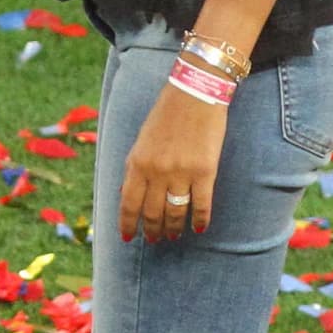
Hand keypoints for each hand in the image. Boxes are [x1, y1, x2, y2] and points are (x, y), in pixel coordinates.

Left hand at [119, 80, 227, 242]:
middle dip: (152, 230)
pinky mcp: (205, 172)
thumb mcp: (141, 140)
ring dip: (173, 228)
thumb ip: (134, 168)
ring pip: (175, 213)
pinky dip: (200, 219)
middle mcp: (157, 172)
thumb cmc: (166, 114)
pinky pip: (201, 205)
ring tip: (173, 236)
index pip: (128, 204)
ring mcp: (181, 173)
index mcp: (137, 163)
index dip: (128, 225)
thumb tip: (126, 194)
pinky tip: (199, 227)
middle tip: (155, 240)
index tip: (128, 238)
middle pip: (152, 213)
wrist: (195, 93)